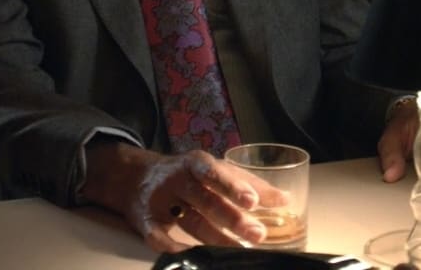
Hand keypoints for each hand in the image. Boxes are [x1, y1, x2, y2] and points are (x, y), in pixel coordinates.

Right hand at [81, 143, 282, 252]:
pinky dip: (175, 248)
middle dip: (232, 217)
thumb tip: (285, 199)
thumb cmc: (187, 175)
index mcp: (196, 163)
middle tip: (258, 234)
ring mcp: (161, 201)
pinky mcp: (147, 222)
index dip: (233, 185)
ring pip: (191, 221)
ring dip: (217, 238)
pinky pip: (160, 237)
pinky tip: (193, 257)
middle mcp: (178, 179)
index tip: (253, 201)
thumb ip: (247, 183)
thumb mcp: (214, 170)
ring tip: (241, 250)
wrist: (136, 178)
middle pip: (206, 199)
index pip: (215, 172)